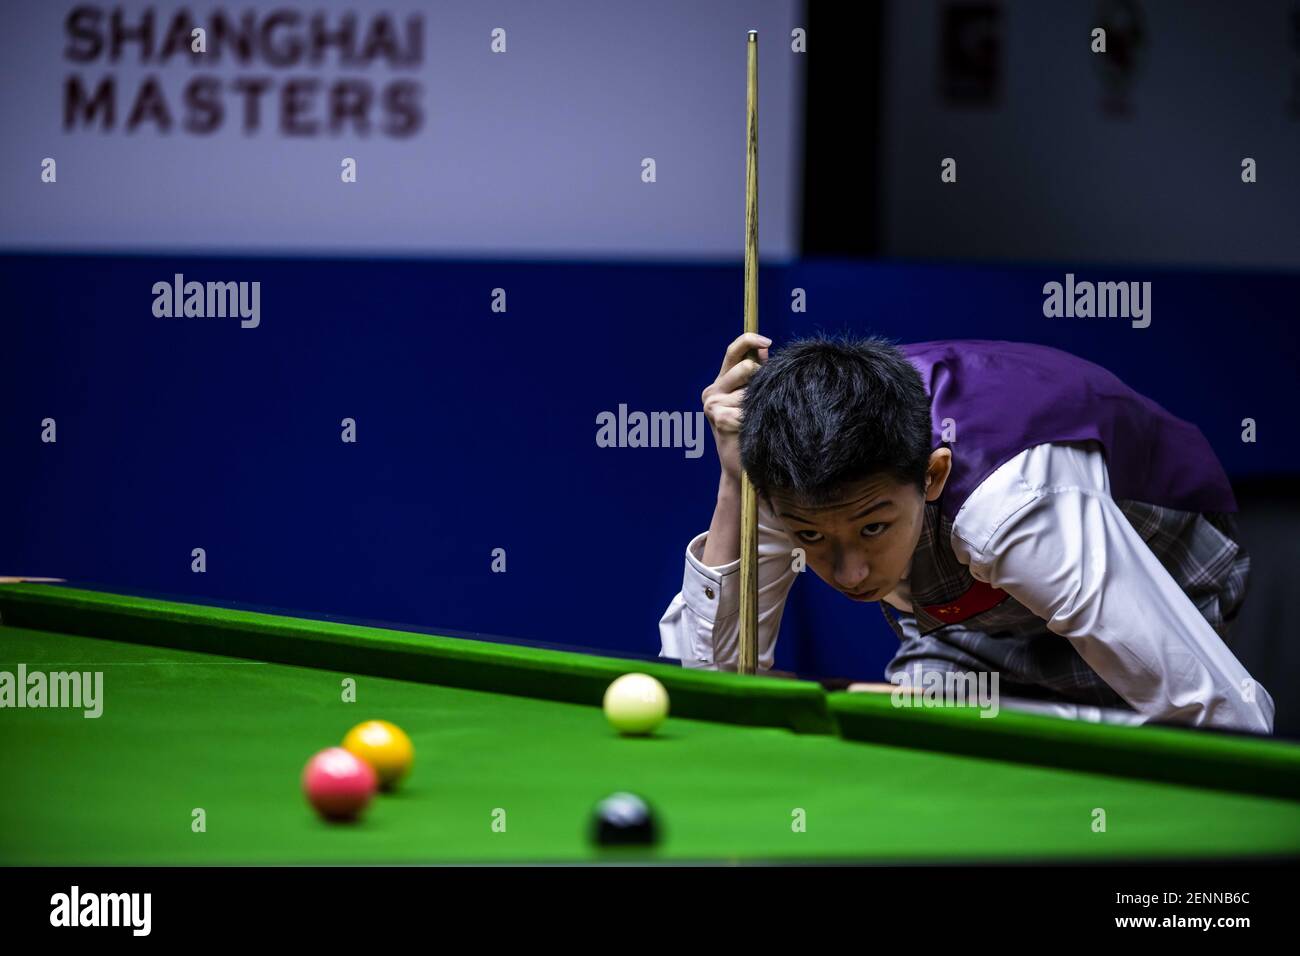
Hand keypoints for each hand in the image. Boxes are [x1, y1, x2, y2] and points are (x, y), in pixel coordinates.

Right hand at [701, 332, 770, 484]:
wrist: (740, 468)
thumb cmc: (751, 432)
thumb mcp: (752, 400)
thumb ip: (756, 374)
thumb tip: (764, 348)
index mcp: (721, 382)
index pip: (733, 351)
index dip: (750, 340)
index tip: (767, 342)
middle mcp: (712, 391)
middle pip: (746, 367)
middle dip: (761, 379)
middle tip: (764, 399)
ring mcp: (712, 404)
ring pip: (750, 389)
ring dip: (759, 404)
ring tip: (755, 421)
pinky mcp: (718, 417)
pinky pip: (747, 408)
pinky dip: (754, 418)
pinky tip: (750, 430)